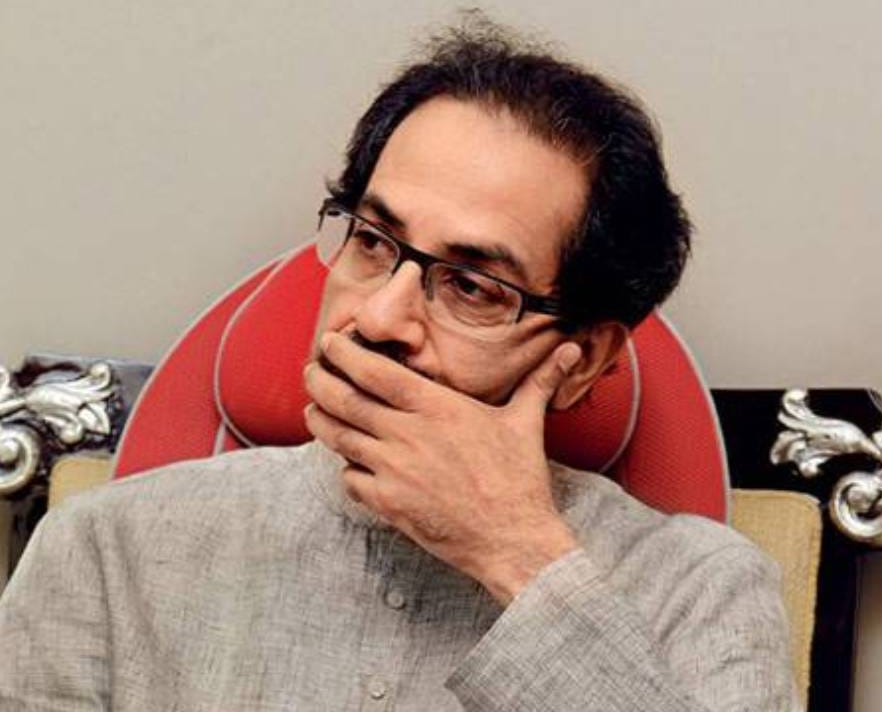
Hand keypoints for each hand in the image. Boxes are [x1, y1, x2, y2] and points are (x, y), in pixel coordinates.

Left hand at [303, 331, 583, 603]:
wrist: (513, 540)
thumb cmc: (519, 480)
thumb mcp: (525, 422)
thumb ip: (539, 381)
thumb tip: (571, 350)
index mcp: (436, 407)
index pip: (374, 371)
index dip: (344, 353)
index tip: (330, 341)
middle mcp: (408, 434)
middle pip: (344, 399)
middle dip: (319, 381)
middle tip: (310, 371)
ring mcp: (393, 470)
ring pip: (339, 438)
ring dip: (321, 421)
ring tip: (314, 410)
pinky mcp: (387, 503)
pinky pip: (350, 480)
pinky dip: (347, 470)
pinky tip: (351, 464)